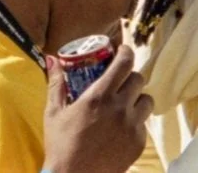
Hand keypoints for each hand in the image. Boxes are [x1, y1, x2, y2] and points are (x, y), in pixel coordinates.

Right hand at [44, 41, 152, 172]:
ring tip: (124, 105)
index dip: (126, 52)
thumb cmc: (60, 146)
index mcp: (99, 97)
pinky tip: (121, 128)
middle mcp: (120, 109)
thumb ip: (56, 83)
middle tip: (120, 82)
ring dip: (137, 99)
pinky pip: (143, 124)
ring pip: (147, 101)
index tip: (122, 51)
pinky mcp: (138, 143)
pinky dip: (135, 122)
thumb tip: (51, 58)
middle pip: (139, 78)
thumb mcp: (54, 113)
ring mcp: (132, 127)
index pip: (124, 63)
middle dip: (129, 77)